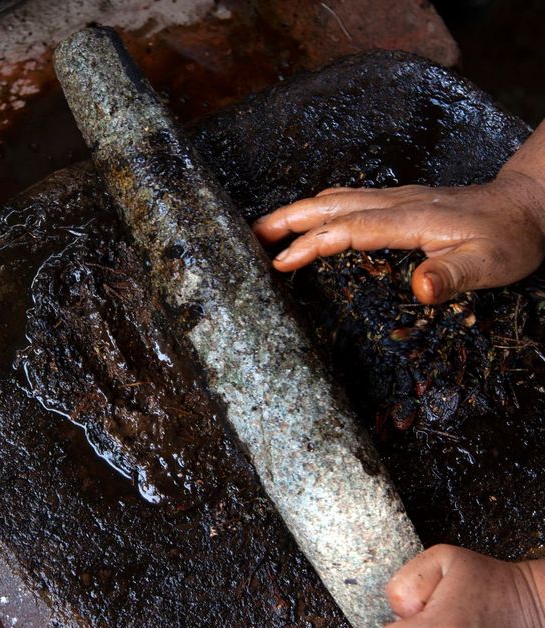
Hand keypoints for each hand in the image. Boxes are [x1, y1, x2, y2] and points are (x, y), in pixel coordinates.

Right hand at [252, 170, 544, 304]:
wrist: (527, 206)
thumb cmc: (509, 240)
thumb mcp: (490, 264)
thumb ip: (453, 276)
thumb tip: (418, 288)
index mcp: (411, 219)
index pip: (350, 229)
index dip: (312, 244)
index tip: (280, 262)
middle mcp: (397, 203)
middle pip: (332, 205)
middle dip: (288, 219)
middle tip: (250, 235)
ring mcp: (395, 199)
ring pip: (336, 198)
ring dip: (298, 211)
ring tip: (265, 227)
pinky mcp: (397, 202)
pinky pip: (348, 199)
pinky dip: (319, 208)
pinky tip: (309, 217)